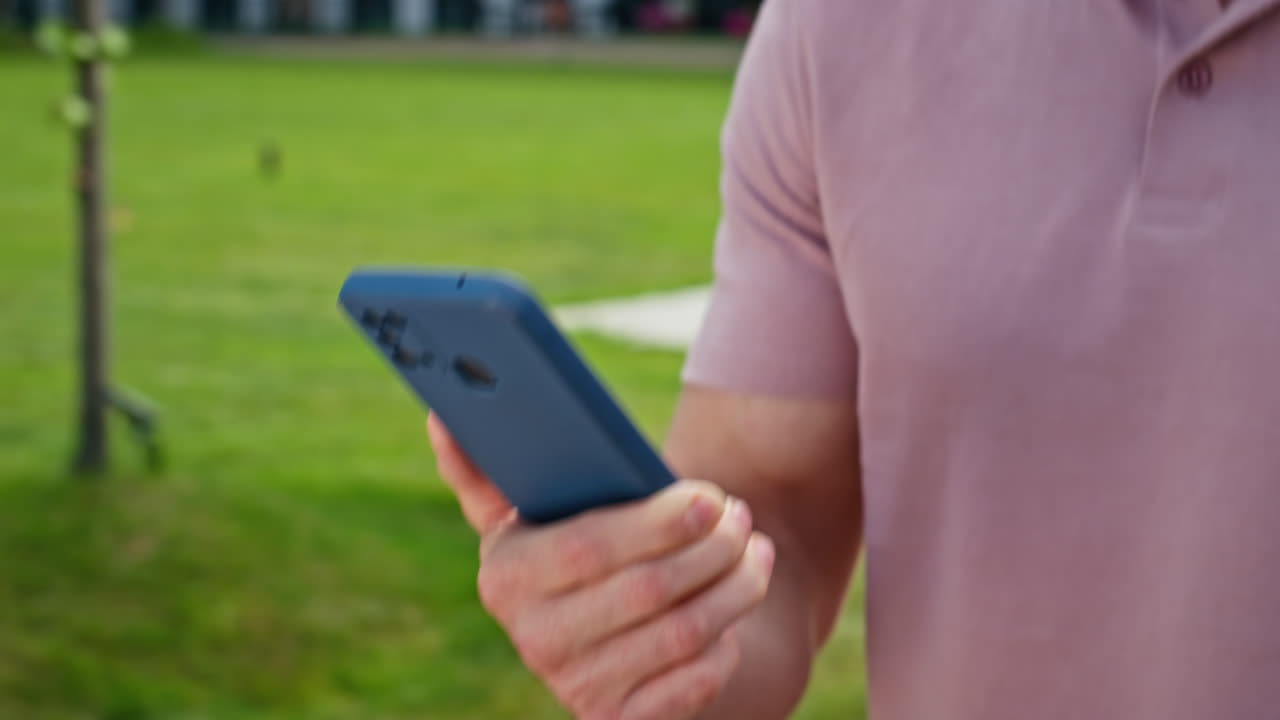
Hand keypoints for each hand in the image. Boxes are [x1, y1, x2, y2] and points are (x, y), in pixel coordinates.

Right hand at [427, 413, 775, 719]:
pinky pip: (697, 680)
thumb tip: (443, 416)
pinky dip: (729, 638)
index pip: (587, 549)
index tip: (709, 495)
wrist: (604, 636)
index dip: (656, 522)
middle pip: (647, 591)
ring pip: (684, 633)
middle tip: (741, 514)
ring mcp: (579, 687)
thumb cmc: (574, 547)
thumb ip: (488, 468)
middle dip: (711, 547)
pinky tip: (737, 599)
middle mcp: (535, 640)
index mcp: (505, 577)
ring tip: (755, 548)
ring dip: (736, 585)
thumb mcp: (527, 510)